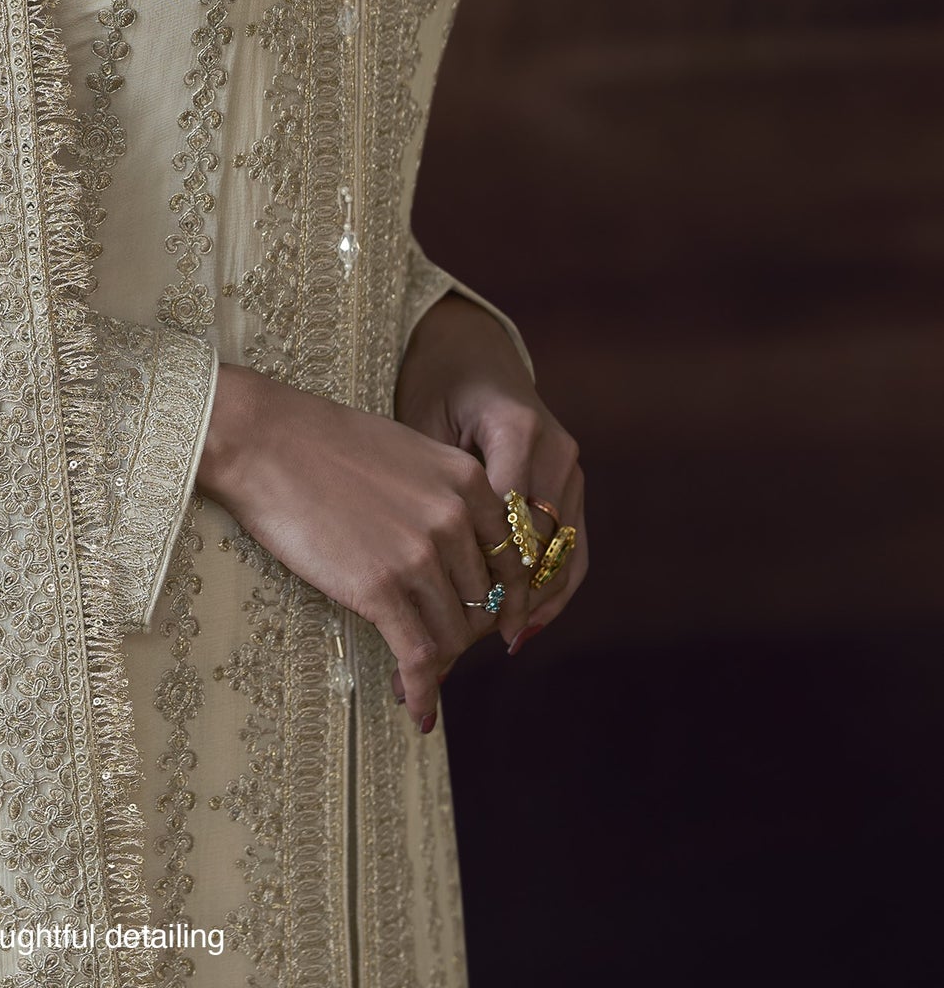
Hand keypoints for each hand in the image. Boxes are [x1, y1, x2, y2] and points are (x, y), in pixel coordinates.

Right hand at [194, 361, 518, 732]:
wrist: (263, 440)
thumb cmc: (322, 442)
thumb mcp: (408, 454)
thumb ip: (444, 497)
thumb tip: (457, 551)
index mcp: (469, 482)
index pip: (509, 564)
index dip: (502, 603)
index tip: (491, 626)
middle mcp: (456, 518)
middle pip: (482, 605)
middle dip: (462, 633)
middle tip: (438, 648)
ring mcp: (419, 555)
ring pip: (453, 637)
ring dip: (438, 665)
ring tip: (417, 678)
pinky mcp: (380, 588)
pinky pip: (419, 658)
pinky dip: (422, 692)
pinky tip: (416, 710)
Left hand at [394, 293, 588, 654]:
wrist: (471, 347)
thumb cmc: (433, 382)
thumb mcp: (420, 424)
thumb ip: (428, 488)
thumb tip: (414, 567)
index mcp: (516, 430)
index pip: (508, 521)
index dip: (485, 573)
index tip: (456, 615)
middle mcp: (555, 449)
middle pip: (538, 543)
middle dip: (509, 596)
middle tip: (471, 640)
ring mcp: (571, 466)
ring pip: (561, 551)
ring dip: (534, 598)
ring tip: (499, 639)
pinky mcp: (574, 480)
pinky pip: (572, 545)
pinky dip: (553, 586)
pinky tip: (527, 622)